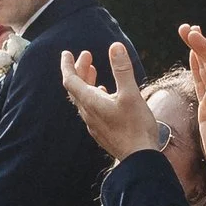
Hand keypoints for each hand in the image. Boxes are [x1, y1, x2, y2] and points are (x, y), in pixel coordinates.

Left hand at [59, 38, 164, 160]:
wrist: (139, 158)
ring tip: (94, 70)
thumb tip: (115, 46)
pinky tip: (105, 94)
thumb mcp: (131, 94)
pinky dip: (94, 95)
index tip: (66, 52)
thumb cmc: (136, 126)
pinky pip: (91, 109)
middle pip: (76, 88)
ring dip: (87, 82)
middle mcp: (88, 113)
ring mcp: (94, 123)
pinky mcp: (102, 131)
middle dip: (79, 70)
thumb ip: (122, 70)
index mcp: (91, 102)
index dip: (67, 65)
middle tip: (87, 56)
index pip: (70, 80)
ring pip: (83, 98)